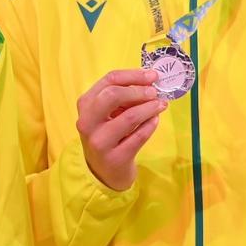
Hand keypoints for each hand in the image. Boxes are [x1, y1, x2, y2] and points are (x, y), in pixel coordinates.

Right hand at [75, 69, 168, 190]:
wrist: (103, 171)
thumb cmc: (108, 134)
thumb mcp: (107, 114)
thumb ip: (122, 98)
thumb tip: (148, 82)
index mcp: (85, 104)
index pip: (108, 81)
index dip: (133, 75)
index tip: (152, 76)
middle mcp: (87, 121)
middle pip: (112, 95)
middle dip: (138, 90)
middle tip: (155, 92)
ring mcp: (99, 141)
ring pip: (128, 117)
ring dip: (149, 108)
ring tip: (161, 105)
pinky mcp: (115, 157)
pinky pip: (139, 136)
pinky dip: (150, 125)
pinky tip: (155, 120)